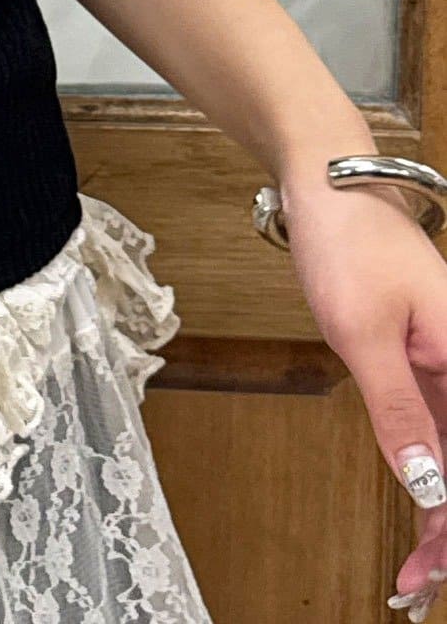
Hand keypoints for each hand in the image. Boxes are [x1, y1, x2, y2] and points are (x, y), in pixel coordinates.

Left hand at [282, 177, 446, 617]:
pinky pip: (442, 433)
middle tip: (415, 584)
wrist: (330, 182)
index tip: (434, 569)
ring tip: (414, 570)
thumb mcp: (362, 332)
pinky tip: (420, 512)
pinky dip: (431, 476)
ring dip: (445, 513)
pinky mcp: (427, 364)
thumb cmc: (348, 240)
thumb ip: (398, 412)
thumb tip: (430, 488)